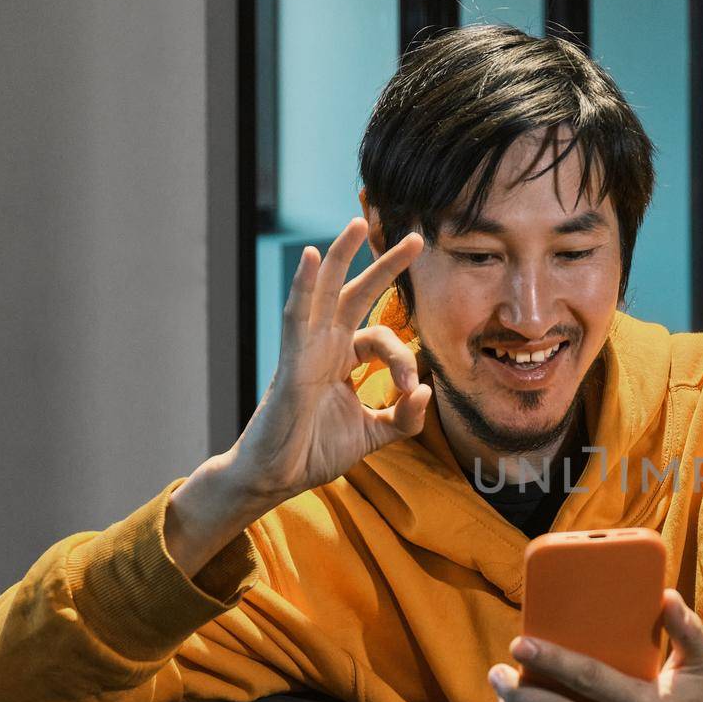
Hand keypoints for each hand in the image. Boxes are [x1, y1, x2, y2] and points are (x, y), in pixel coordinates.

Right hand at [227, 218, 429, 505]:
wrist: (276, 478)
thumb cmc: (314, 452)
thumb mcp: (374, 435)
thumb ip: (404, 417)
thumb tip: (427, 390)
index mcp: (342, 360)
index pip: (383, 339)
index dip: (404, 359)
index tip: (411, 391)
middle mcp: (324, 347)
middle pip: (356, 294)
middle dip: (385, 266)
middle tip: (417, 238)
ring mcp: (304, 350)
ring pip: (325, 292)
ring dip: (341, 256)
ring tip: (359, 223)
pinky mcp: (290, 362)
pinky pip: (297, 316)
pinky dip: (304, 286)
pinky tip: (312, 256)